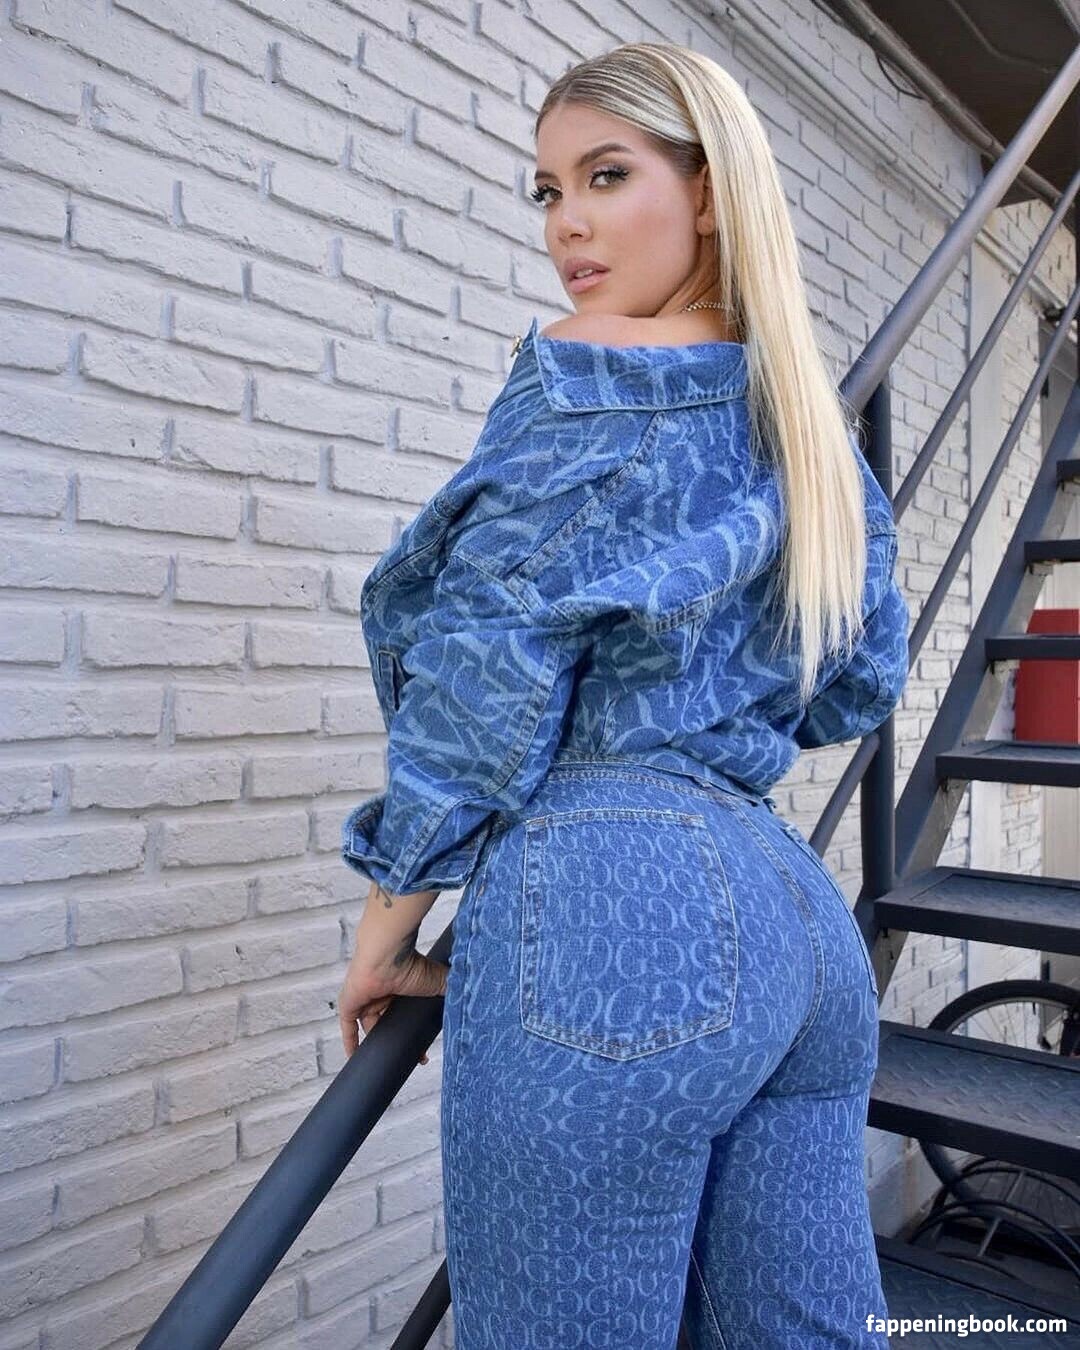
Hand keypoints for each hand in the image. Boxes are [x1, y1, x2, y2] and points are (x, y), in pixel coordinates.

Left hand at [337, 944, 449, 1063]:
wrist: (387, 955)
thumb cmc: (410, 963)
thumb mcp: (435, 981)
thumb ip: (448, 989)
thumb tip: (466, 998)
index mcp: (400, 987)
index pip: (404, 1015)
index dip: (412, 1030)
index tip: (424, 1047)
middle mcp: (382, 993)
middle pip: (388, 1024)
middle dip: (398, 1040)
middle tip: (413, 1056)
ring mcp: (365, 999)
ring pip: (370, 1026)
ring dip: (378, 1043)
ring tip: (390, 1061)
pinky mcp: (350, 1004)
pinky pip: (348, 1027)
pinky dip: (351, 1042)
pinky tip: (356, 1056)